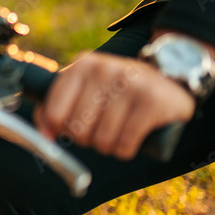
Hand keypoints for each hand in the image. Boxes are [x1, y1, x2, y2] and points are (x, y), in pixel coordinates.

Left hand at [33, 52, 195, 160]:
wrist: (171, 78)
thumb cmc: (119, 90)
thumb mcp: (86, 88)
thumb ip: (57, 108)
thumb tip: (44, 137)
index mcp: (82, 64)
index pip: (54, 112)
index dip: (59, 130)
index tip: (70, 130)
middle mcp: (104, 69)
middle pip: (78, 129)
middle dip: (87, 139)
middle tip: (99, 131)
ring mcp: (130, 83)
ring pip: (102, 139)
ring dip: (108, 147)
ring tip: (117, 133)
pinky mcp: (152, 102)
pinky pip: (125, 144)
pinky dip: (125, 150)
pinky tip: (130, 140)